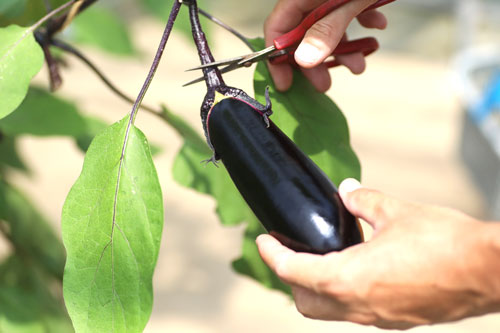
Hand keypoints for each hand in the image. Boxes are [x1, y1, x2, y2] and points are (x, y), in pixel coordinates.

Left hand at [257, 179, 499, 328]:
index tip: (262, 242)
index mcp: (348, 279)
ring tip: (320, 257)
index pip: (292, 271)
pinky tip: (356, 269)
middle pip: (305, 302)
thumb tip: (347, 190)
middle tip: (290, 250)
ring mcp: (378, 318)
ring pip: (330, 311)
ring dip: (316, 287)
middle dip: (290, 278)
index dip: (272, 255)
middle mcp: (358, 307)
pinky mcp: (397, 320)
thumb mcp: (395, 212)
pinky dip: (344, 293)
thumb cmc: (445, 243)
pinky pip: (357, 312)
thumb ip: (363, 201)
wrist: (490, 271)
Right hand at [265, 0, 387, 91]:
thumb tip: (304, 60)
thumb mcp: (349, 1)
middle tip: (325, 84)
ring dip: (343, 49)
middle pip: (303, 33)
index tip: (286, 84)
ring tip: (359, 66)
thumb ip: (327, 29)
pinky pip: (349, 12)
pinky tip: (377, 27)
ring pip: (329, 27)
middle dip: (316, 61)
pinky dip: (361, 23)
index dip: (278, 58)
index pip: (278, 28)